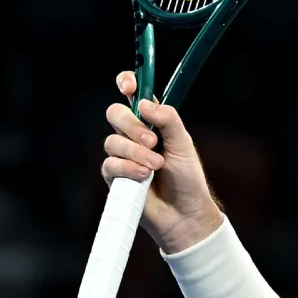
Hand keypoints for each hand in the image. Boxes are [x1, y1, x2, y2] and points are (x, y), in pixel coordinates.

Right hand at [102, 71, 224, 253]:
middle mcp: (133, 135)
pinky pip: (110, 164)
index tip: (129, 86)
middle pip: (115, 113)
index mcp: (152, 122)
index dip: (127, 83)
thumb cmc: (187, 179)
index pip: (133, 94)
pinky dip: (128, 168)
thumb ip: (168, 120)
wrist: (184, 214)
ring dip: (136, 152)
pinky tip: (144, 176)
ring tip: (157, 166)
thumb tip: (144, 103)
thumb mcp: (183, 144)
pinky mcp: (115, 176)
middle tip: (153, 141)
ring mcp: (122, 155)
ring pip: (112, 141)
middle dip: (132, 125)